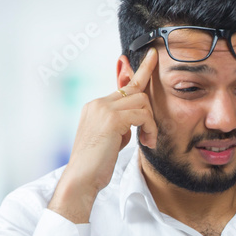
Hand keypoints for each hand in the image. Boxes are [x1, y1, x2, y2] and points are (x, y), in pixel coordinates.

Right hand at [48, 48, 158, 222]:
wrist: (82, 178)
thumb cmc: (97, 163)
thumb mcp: (113, 138)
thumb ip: (123, 123)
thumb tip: (139, 116)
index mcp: (96, 105)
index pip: (123, 84)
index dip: (141, 70)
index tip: (154, 57)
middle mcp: (98, 103)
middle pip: (138, 92)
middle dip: (149, 113)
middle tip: (149, 135)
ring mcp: (103, 108)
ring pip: (143, 102)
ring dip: (151, 123)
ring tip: (147, 141)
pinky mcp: (112, 118)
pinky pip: (143, 115)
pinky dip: (149, 128)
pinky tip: (146, 141)